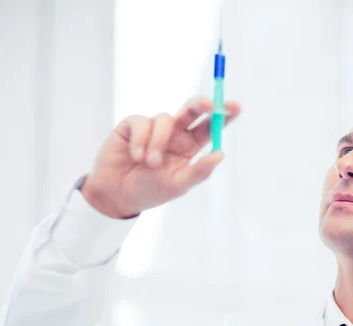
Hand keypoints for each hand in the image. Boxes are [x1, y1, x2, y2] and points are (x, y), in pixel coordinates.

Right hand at [81, 97, 240, 218]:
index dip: (223, 115)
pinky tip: (135, 157)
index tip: (236, 107)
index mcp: (190, 146)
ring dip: (158, 143)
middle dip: (201, 103)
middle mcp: (175, 133)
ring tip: (150, 164)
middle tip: (208, 104)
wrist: (116, 195)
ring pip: (165, 119)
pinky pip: (142, 123)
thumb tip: (221, 154)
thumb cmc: (150, 190)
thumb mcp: (178, 185)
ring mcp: (154, 127)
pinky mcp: (133, 125)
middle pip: (192, 109)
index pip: (210, 126)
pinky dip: (140, 141)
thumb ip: (199, 171)